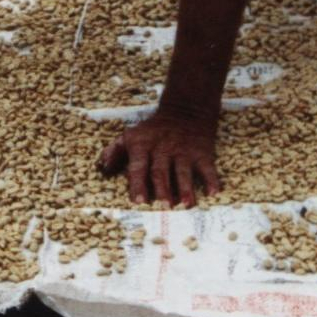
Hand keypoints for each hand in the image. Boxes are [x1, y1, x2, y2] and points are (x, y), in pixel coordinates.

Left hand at [98, 110, 221, 207]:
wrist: (185, 111)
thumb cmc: (152, 131)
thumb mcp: (131, 135)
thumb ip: (114, 152)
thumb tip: (102, 170)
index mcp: (143, 146)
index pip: (139, 166)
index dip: (138, 183)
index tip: (138, 201)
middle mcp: (163, 149)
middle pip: (161, 171)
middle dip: (162, 189)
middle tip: (163, 206)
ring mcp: (184, 151)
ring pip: (183, 171)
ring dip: (185, 188)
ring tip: (186, 204)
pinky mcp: (202, 153)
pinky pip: (207, 167)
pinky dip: (211, 180)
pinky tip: (214, 193)